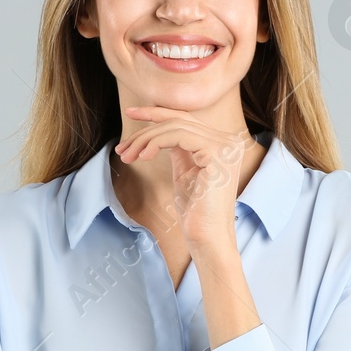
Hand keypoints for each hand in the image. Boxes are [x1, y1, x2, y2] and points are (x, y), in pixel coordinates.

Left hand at [114, 107, 252, 252]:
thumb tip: (157, 130)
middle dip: (145, 130)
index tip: (130, 113)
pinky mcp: (217, 153)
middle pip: (179, 119)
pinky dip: (155, 142)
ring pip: (175, 126)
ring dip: (145, 139)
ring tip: (127, 156)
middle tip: (122, 148)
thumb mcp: (185, 171)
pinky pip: (178, 135)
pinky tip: (142, 157)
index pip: (186, 118)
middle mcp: (229, 141)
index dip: (156, 113)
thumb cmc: (195, 211)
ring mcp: (225, 145)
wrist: (207, 237)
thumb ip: (179, 148)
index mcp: (223, 144)